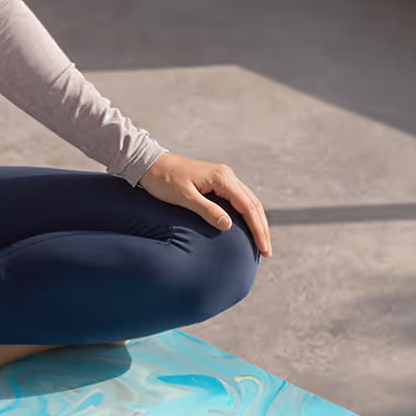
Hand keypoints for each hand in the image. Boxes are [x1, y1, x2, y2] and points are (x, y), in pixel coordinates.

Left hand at [137, 152, 272, 255]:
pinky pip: (238, 199)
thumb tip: (229, 226)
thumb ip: (206, 210)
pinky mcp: (216, 181)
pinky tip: (246, 227)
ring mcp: (222, 177)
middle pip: (253, 204)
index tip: (264, 249)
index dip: (258, 229)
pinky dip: (246, 214)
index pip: (248, 206)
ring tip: (261, 242)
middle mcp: (226, 175)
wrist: (149, 164)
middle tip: (266, 251)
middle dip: (262, 228)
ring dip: (256, 221)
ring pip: (248, 201)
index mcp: (222, 178)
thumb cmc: (163, 180)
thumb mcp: (183, 197)